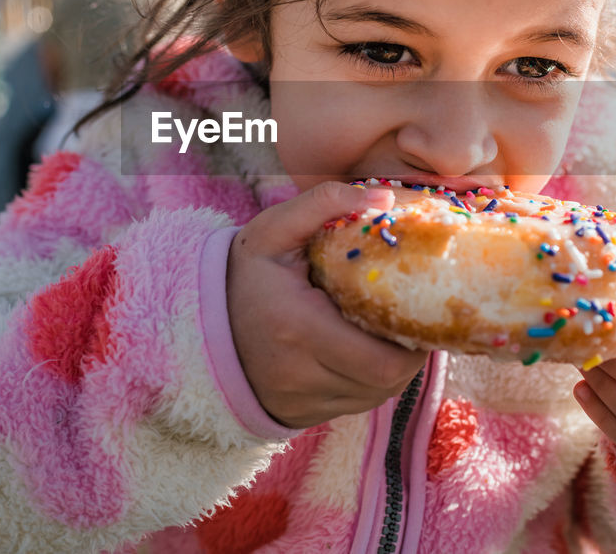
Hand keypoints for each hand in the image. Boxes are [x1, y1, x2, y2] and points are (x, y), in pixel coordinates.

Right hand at [227, 181, 428, 428]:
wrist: (196, 325)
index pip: (382, 358)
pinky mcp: (303, 416)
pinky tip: (367, 348)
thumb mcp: (274, 230)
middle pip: (387, 381)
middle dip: (411, 351)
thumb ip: (326, 202)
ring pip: (378, 395)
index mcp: (296, 329)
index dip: (414, 338)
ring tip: (392, 328)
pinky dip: (373, 379)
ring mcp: (302, 402)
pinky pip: (358, 402)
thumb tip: (385, 199)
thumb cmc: (244, 274)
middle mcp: (300, 375)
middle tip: (413, 315)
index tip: (418, 304)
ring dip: (395, 365)